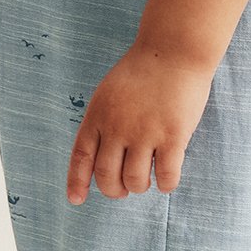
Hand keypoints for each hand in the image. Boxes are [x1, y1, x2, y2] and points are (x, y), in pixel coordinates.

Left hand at [66, 42, 214, 202]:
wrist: (174, 51)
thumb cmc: (143, 72)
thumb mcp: (109, 93)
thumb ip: (103, 122)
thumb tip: (100, 157)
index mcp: (98, 115)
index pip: (81, 156)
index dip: (77, 182)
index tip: (76, 200)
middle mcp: (118, 127)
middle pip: (107, 176)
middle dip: (114, 190)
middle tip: (125, 188)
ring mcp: (145, 132)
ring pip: (135, 181)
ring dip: (140, 187)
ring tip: (147, 180)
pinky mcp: (173, 136)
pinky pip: (166, 176)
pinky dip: (165, 185)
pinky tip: (167, 179)